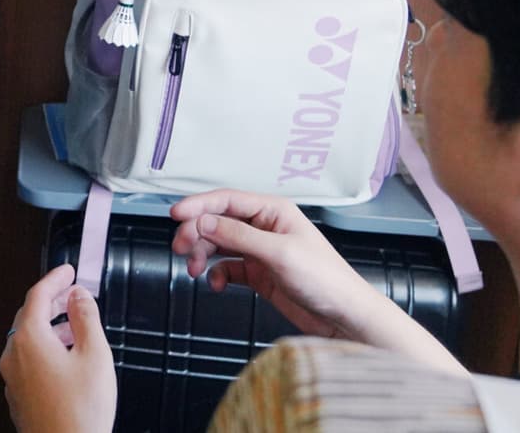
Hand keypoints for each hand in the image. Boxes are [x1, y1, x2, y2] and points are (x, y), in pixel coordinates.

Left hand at [0, 264, 115, 432]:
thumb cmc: (80, 412)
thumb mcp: (94, 355)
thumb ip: (86, 318)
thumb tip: (79, 296)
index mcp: (28, 338)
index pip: (37, 294)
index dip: (55, 278)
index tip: (67, 270)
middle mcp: (13, 355)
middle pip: (29, 315)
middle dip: (52, 301)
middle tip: (71, 293)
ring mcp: (12, 376)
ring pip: (28, 339)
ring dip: (49, 326)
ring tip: (74, 327)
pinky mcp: (18, 394)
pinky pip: (28, 359)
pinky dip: (45, 348)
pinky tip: (65, 358)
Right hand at [168, 190, 391, 341]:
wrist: (344, 318)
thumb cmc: (325, 280)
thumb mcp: (278, 253)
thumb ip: (238, 235)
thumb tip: (204, 220)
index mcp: (273, 211)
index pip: (226, 200)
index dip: (198, 205)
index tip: (175, 214)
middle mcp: (265, 227)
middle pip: (218, 221)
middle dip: (196, 233)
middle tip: (181, 248)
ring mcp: (261, 251)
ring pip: (219, 244)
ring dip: (203, 255)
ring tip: (193, 269)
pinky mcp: (259, 274)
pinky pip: (228, 268)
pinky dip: (217, 274)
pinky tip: (216, 283)